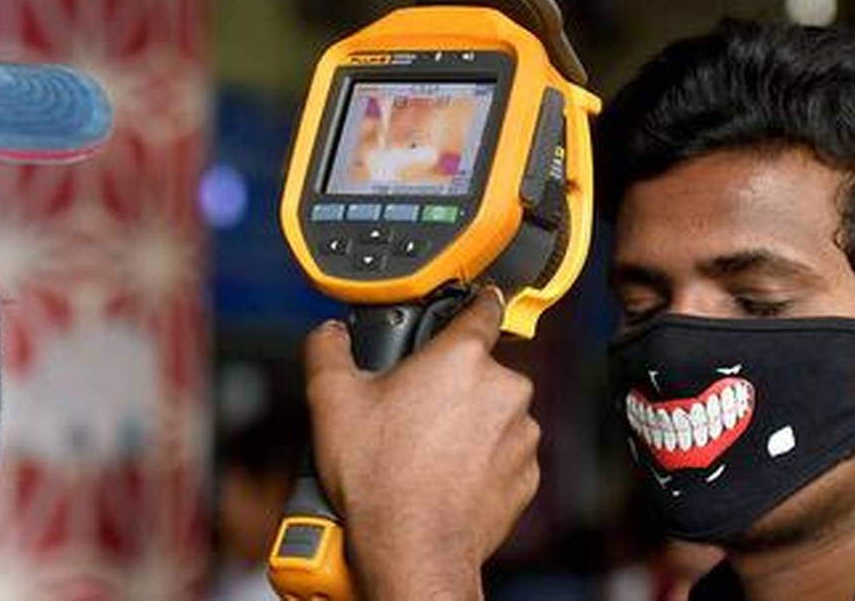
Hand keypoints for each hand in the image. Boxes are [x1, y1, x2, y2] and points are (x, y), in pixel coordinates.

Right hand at [303, 287, 540, 599]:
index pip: (483, 308)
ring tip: (425, 452)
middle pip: (479, 370)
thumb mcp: (332, 401)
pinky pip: (504, 456)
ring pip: (494, 414)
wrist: (414, 551)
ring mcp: (521, 435)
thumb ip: (328, 351)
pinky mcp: (526, 476)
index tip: (473, 303)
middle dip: (451, 384)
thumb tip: (329, 335)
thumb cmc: (381, 478)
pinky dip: (481, 462)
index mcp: (463, 357)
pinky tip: (446, 477)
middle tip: (411, 410)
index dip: (474, 303)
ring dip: (468, 425)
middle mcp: (504, 389)